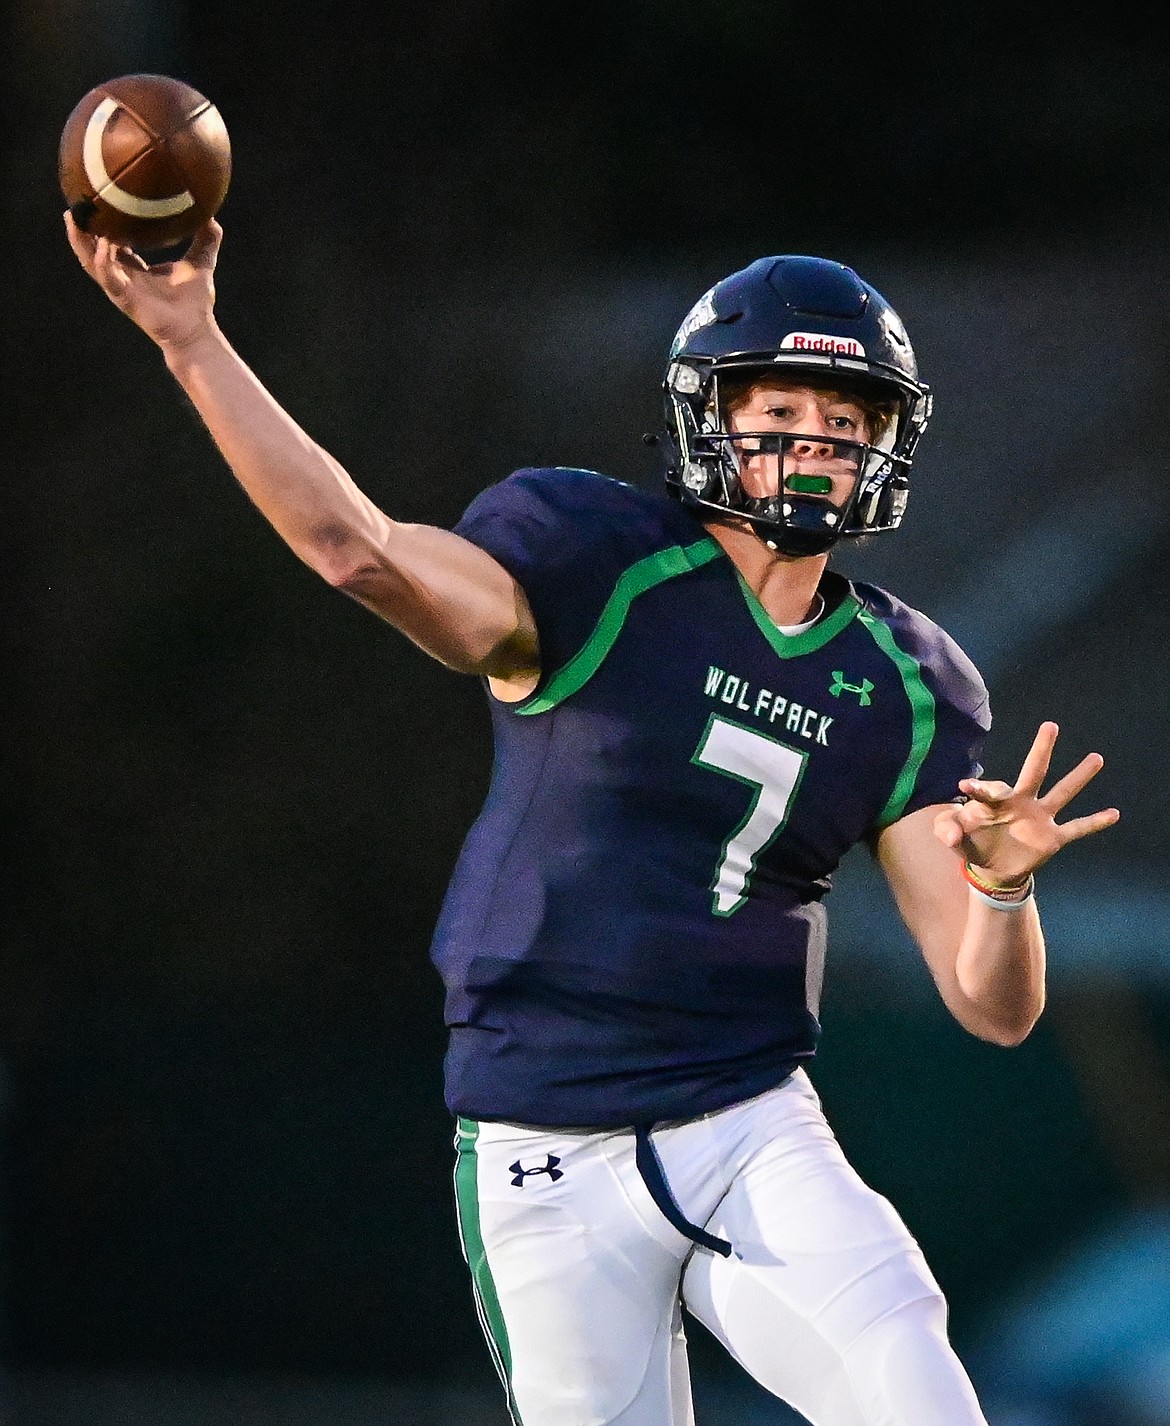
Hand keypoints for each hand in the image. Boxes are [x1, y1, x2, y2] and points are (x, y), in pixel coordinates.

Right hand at [64, 213, 221, 352]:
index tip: (97, 200)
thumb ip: (207, 240)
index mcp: (135, 269)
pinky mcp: (125, 300)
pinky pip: (109, 279)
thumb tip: (212, 215)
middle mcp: (123, 277)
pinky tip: (103, 245)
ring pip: (91, 262)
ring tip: (74, 218)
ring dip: (81, 241)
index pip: (112, 243)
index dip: (103, 224)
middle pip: (93, 250)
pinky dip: (103, 262)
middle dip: (81, 229)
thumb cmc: (195, 302)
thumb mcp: (200, 263)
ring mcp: (121, 289)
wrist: (196, 332)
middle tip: (74, 205)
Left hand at [933, 721, 1119, 885]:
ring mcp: (1039, 818)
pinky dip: (1095, 822)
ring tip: (1096, 758)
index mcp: (995, 801)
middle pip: (1034, 771)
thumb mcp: (951, 835)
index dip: (978, 788)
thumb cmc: (971, 841)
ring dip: (1079, 776)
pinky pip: (1077, 828)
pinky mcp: (1052, 837)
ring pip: (1062, 792)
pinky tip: (1114, 813)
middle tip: (1050, 726)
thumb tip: (950, 836)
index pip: (988, 790)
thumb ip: (947, 830)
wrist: (992, 868)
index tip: (966, 786)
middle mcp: (1021, 802)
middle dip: (1041, 749)